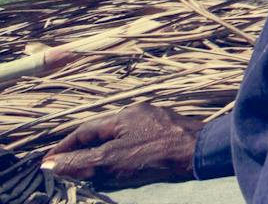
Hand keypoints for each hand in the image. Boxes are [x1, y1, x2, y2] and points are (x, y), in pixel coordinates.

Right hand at [42, 103, 203, 188]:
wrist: (202, 151)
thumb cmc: (156, 153)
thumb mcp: (112, 160)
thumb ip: (81, 162)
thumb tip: (51, 164)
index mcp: (123, 115)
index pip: (85, 130)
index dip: (65, 147)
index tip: (49, 162)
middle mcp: (139, 114)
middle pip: (102, 132)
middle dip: (82, 150)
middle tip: (66, 168)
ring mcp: (155, 122)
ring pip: (120, 138)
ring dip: (102, 153)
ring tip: (89, 170)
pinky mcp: (169, 133)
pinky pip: (136, 143)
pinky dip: (122, 155)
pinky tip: (121, 167)